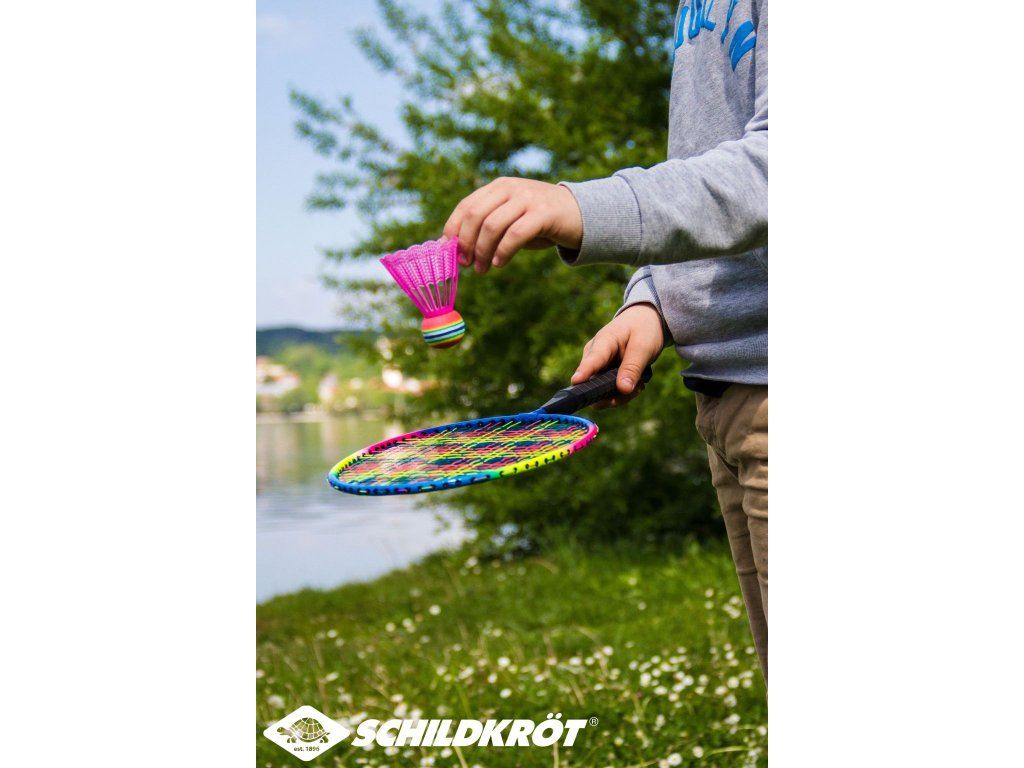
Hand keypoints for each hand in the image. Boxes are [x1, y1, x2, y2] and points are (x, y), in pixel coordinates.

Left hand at [443, 177, 582, 272]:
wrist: (581, 214)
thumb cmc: (540, 222)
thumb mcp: (511, 218)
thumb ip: (489, 227)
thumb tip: (460, 250)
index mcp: (498, 187)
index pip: (466, 206)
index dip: (453, 229)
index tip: (449, 252)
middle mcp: (510, 188)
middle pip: (475, 215)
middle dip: (466, 242)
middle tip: (466, 264)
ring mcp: (527, 198)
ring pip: (492, 225)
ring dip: (483, 251)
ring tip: (482, 268)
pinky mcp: (543, 213)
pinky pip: (515, 234)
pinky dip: (503, 251)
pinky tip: (499, 263)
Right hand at [572, 303, 664, 407]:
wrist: (644, 320)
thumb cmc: (643, 329)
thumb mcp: (644, 347)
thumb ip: (633, 368)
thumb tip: (623, 389)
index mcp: (604, 341)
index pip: (592, 359)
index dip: (584, 372)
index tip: (576, 382)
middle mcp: (593, 355)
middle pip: (593, 383)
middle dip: (614, 394)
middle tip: (638, 388)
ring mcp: (596, 366)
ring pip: (600, 392)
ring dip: (622, 395)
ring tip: (640, 384)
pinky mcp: (601, 374)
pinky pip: (607, 391)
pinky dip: (623, 392)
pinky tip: (636, 383)